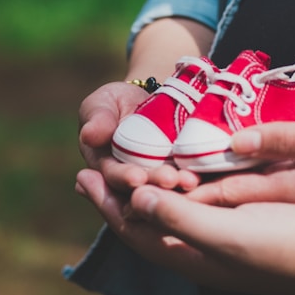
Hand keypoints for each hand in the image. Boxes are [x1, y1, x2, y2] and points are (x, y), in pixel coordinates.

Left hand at [76, 169, 294, 294]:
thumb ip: (178, 217)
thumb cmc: (285, 246)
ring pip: (170, 211)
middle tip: (94, 166)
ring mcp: (222, 236)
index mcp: (192, 257)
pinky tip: (177, 165)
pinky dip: (178, 183)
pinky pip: (196, 202)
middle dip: (119, 195)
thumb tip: (133, 199)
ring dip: (146, 187)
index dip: (107, 206)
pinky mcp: (242, 220)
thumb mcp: (226, 234)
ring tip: (127, 159)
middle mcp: (201, 250)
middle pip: (148, 221)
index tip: (83, 176)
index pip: (135, 232)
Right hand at [78, 82, 198, 191]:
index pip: (114, 178)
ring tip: (191, 180)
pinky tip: (206, 176)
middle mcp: (132, 185)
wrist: (156, 100)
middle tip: (170, 180)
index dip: (124, 178)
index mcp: (106, 171)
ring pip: (168, 193)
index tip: (135, 177)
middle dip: (156, 186)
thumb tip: (88, 135)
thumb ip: (97, 118)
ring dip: (180, 189)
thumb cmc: (119, 102)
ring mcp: (160, 185)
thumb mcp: (104, 103)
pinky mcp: (185, 178)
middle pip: (143, 191)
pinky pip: (192, 184)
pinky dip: (200, 182)